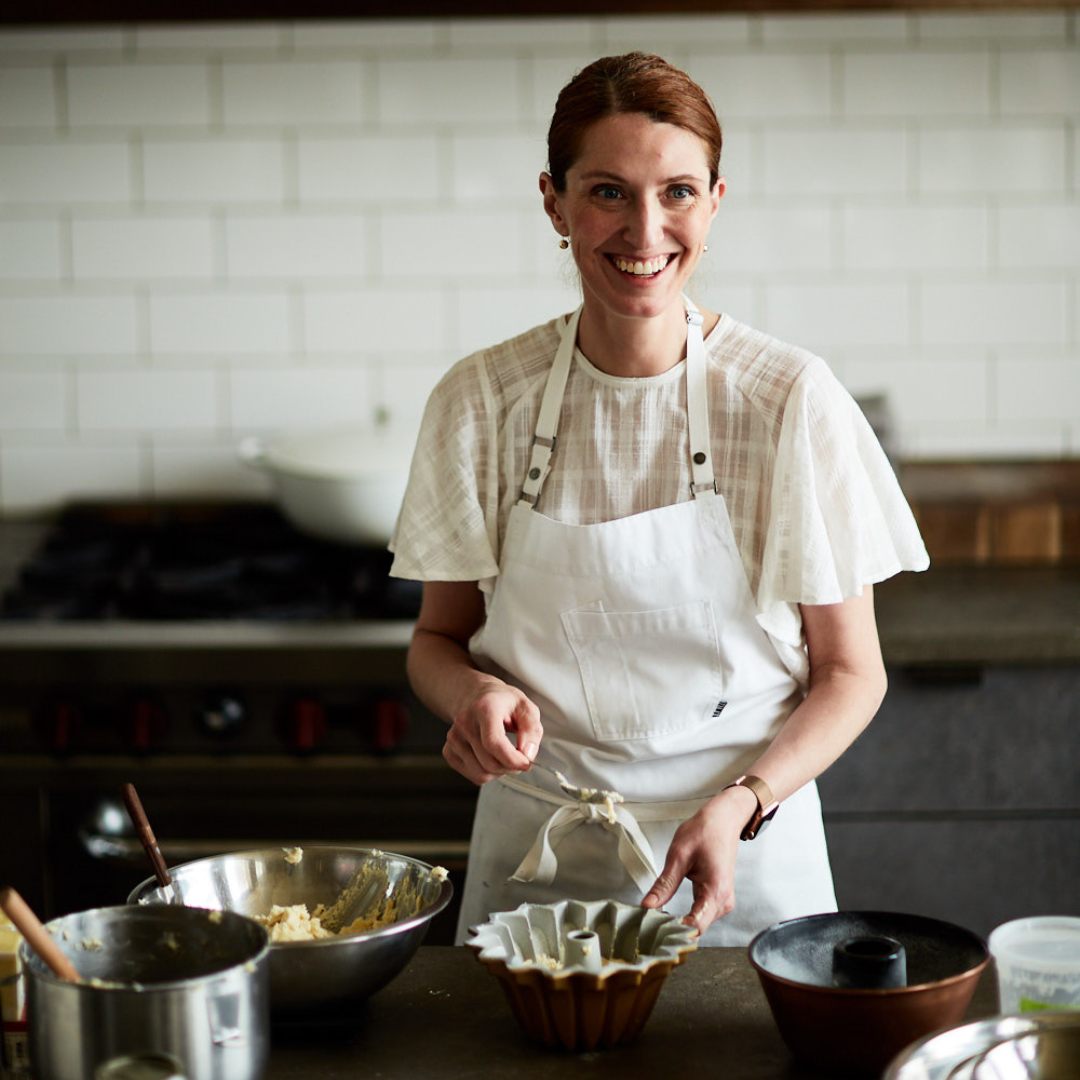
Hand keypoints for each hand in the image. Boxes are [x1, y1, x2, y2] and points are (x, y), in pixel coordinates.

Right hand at [442, 680, 542, 785]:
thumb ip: (532, 730)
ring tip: (506, 757)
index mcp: (484, 708)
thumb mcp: (526, 707)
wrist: (477, 697)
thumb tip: (527, 754)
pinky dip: (488, 773)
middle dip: (510, 767)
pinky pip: (473, 776)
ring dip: (500, 772)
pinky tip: (492, 758)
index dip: (512, 759)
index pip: (494, 743)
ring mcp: (454, 738)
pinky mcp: (449, 751)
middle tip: (520, 758)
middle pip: (489, 763)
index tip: (526, 763)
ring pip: (481, 774)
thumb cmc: (503, 703)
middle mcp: (464, 722)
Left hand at [641, 785, 756, 934]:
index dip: (673, 931)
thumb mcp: (678, 855)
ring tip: (656, 915)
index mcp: (716, 891)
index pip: (695, 927)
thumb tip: (647, 907)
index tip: (652, 928)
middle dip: (673, 927)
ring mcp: (723, 901)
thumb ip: (664, 885)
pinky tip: (669, 911)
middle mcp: (723, 901)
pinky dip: (686, 915)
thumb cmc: (704, 832)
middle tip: (647, 922)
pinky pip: (701, 914)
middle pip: (697, 928)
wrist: (723, 820)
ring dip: (678, 922)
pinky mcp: (718, 899)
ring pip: (698, 924)